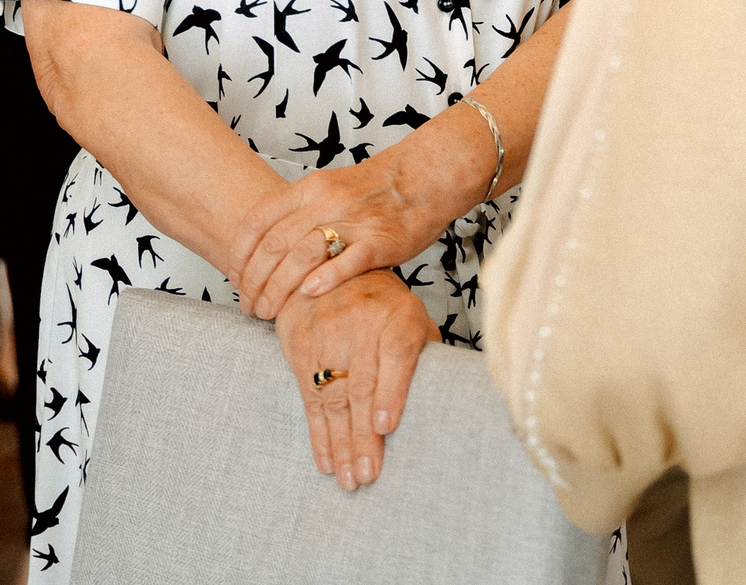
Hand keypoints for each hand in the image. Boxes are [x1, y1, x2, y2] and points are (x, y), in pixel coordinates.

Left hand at [232, 131, 489, 319]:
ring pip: (303, 255)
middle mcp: (327, 201)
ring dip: (279, 288)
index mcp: (310, 188)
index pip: (259, 222)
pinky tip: (309, 295)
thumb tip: (262, 247)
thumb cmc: (375, 189)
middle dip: (254, 281)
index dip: (240, 255)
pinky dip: (326, 279)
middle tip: (249, 307)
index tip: (235, 280)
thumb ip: (297, 213)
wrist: (424, 177)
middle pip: (275, 244)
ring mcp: (354, 220)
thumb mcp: (328, 188)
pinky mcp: (381, 240)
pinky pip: (348, 260)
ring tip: (268, 312)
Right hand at [273, 269, 433, 491]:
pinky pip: (310, 398)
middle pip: (362, 386)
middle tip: (368, 475)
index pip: (395, 354)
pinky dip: (318, 435)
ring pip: (334, 398)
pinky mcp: (300, 347)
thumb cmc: (384, 304)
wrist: (328, 266)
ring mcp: (327, 335)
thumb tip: (445, 398)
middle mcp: (361, 323)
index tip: (385, 428)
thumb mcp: (413, 315)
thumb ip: (424, 353)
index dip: (390, 392)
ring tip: (350, 479)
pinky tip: (326, 462)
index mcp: (398, 315)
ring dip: (341, 445)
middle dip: (363, 437)